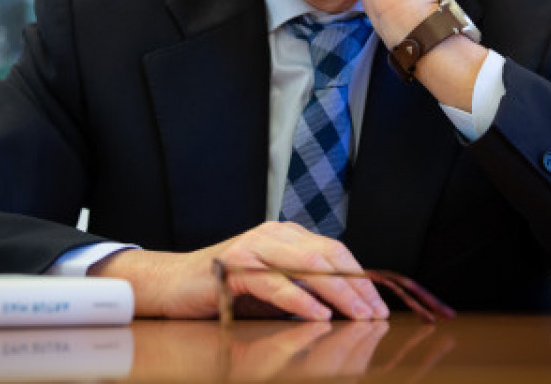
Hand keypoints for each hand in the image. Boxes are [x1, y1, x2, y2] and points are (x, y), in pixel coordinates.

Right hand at [90, 220, 388, 320]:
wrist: (172, 285)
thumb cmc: (224, 291)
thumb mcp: (271, 288)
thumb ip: (302, 290)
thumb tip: (346, 310)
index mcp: (286, 236)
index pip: (335, 251)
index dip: (360, 277)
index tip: (379, 305)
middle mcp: (273, 234)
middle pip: (328, 256)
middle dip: (357, 287)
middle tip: (376, 315)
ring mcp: (253, 246)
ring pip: (308, 265)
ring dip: (339, 294)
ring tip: (358, 317)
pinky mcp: (234, 266)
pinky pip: (275, 282)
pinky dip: (301, 300)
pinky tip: (318, 315)